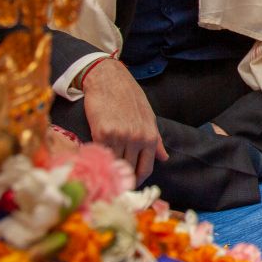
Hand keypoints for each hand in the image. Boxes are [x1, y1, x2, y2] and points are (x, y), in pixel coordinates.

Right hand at [80, 58, 165, 182]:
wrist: (109, 78)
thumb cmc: (129, 96)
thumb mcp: (149, 117)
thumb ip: (156, 140)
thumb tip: (164, 158)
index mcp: (149, 136)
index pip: (145, 169)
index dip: (137, 180)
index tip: (129, 183)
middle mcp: (136, 139)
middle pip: (128, 170)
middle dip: (121, 177)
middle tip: (113, 179)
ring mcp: (119, 137)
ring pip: (114, 164)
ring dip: (109, 168)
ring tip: (104, 169)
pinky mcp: (102, 133)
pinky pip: (100, 153)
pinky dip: (98, 158)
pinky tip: (96, 157)